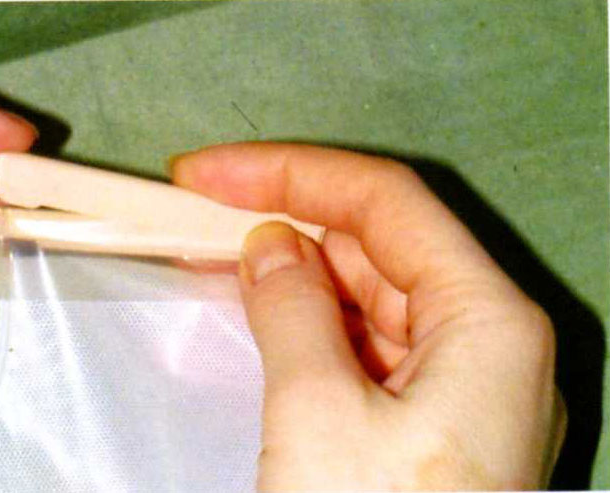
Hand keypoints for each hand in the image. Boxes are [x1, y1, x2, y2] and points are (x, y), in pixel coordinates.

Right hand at [171, 143, 566, 489]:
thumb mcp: (319, 418)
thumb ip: (293, 314)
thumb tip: (267, 244)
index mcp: (487, 321)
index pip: (387, 204)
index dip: (294, 173)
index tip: (210, 173)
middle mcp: (484, 339)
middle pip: (381, 243)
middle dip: (291, 214)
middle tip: (204, 204)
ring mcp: (456, 379)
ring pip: (370, 289)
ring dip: (295, 264)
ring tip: (217, 244)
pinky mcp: (424, 414)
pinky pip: (364, 338)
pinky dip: (309, 315)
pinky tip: (261, 300)